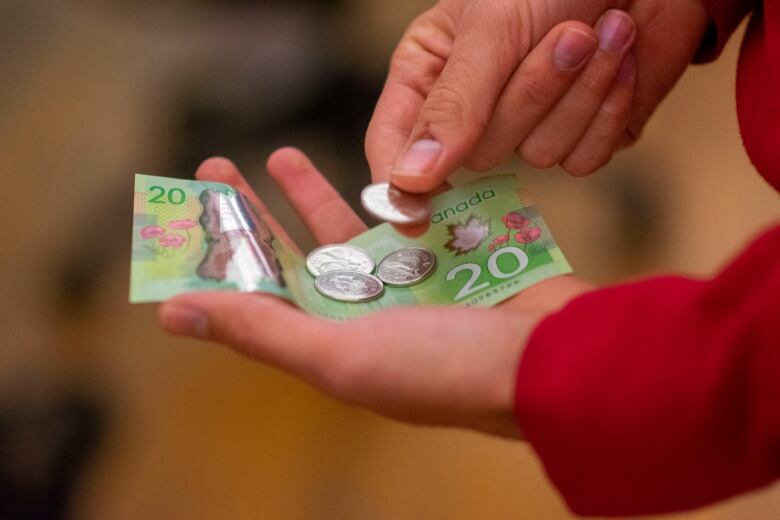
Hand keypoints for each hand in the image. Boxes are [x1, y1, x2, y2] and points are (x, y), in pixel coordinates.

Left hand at [158, 150, 592, 437]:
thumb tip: (174, 313)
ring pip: (341, 229)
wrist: (555, 359)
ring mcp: (405, 283)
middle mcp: (363, 315)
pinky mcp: (444, 257)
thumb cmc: (444, 369)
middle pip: (292, 255)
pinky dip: (380, 192)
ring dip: (308, 193)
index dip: (220, 254)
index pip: (258, 295)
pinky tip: (362, 169)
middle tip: (216, 166)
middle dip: (252, 212)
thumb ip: (262, 329)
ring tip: (279, 154)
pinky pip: (399, 217)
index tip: (188, 213)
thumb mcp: (342, 353)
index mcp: (331, 344)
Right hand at [366, 0, 707, 188]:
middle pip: (480, 155)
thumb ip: (452, 106)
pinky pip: (583, 158)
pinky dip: (606, 111)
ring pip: (539, 157)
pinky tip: (619, 59)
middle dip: (528, 98)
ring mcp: (531, 126)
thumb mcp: (490, 28)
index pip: (394, 145)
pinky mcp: (582, 136)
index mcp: (431, 72)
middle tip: (565, 37)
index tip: (413, 220)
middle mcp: (475, 107)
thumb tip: (409, 179)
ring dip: (577, 94)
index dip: (400, 188)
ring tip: (599, 29)